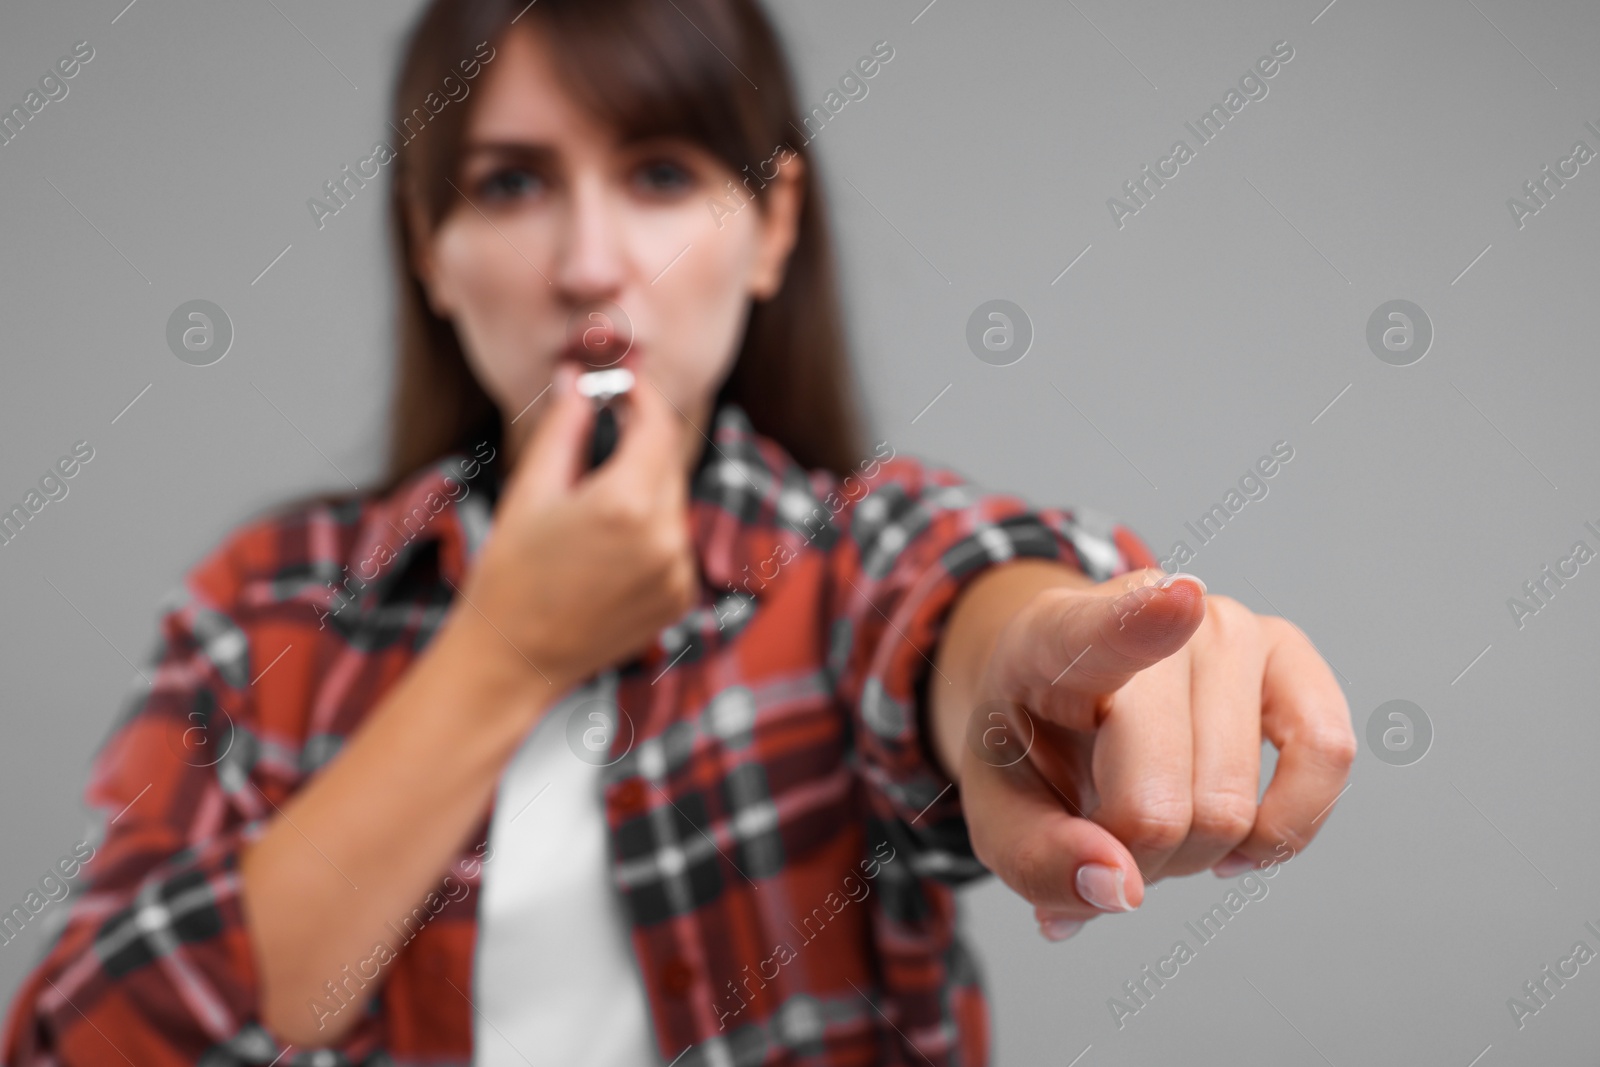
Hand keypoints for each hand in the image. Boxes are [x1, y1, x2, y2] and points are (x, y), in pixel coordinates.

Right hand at [452, 363, 699, 695]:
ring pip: (673, 503)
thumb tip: (579, 377)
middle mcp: (665, 538)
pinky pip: (675, 543)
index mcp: (627, 503)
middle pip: (669, 463)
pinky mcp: (681, 598)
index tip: (623, 386)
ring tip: (594, 510)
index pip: (657, 426)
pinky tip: (609, 551)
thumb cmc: (511, 570)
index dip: (642, 397)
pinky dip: (652, 533)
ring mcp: (678, 573)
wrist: (514, 657)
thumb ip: (566, 426)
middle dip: (641, 444)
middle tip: (602, 440)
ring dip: (646, 490)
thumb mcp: (532, 489)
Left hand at [957, 568, 1355, 938]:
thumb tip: (1122, 888)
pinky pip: (1326, 756)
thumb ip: (1039, 860)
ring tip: (1153, 817)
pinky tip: (1237, 845)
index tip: (1178, 603)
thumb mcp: (998, 814)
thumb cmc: (1034, 752)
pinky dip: (1283, 831)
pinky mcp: (1290, 655)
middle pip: (1161, 805)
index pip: (1101, 631)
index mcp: (1052, 639)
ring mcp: (1230, 626)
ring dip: (1195, 855)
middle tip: (1104, 831)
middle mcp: (1150, 610)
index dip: (1142, 623)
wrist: (1062, 703)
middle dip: (1135, 859)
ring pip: (1233, 806)